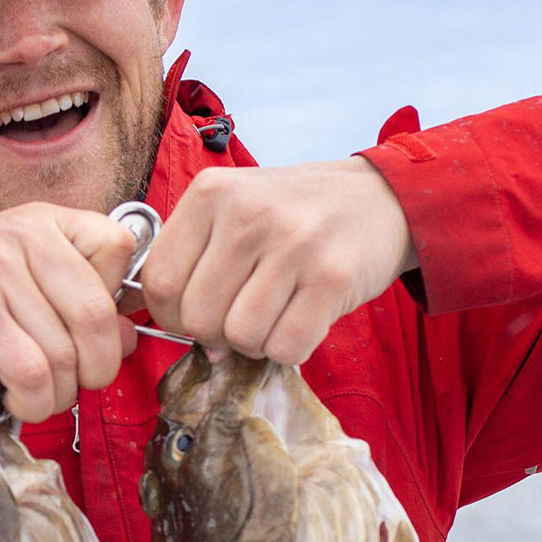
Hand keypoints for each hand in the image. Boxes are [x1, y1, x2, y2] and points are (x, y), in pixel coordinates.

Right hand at [0, 205, 136, 421]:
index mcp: (44, 222)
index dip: (116, 301)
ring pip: (64, 350)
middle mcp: (26, 235)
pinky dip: (33, 399)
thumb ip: (74, 302)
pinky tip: (18, 399)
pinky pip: (31, 369)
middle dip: (96, 367)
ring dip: (59, 393)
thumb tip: (129, 338)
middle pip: (96, 312)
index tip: (91, 330)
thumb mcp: (18, 282)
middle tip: (74, 384)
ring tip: (38, 397)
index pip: (118, 247)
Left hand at [140, 159, 415, 364]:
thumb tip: (177, 329)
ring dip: (256, 343)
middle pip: (197, 318)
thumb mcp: (236, 208)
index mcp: (213, 193)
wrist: (382, 197)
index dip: (171, 314)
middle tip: (244, 314)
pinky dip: (290, 349)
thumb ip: (196, 257)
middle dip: (216, 334)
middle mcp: (249, 214)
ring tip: (276, 314)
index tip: (197, 312)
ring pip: (241, 336)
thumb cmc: (298, 214)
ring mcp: (293, 244)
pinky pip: (286, 346)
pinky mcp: (332, 276)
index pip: (159, 281)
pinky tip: (302, 319)